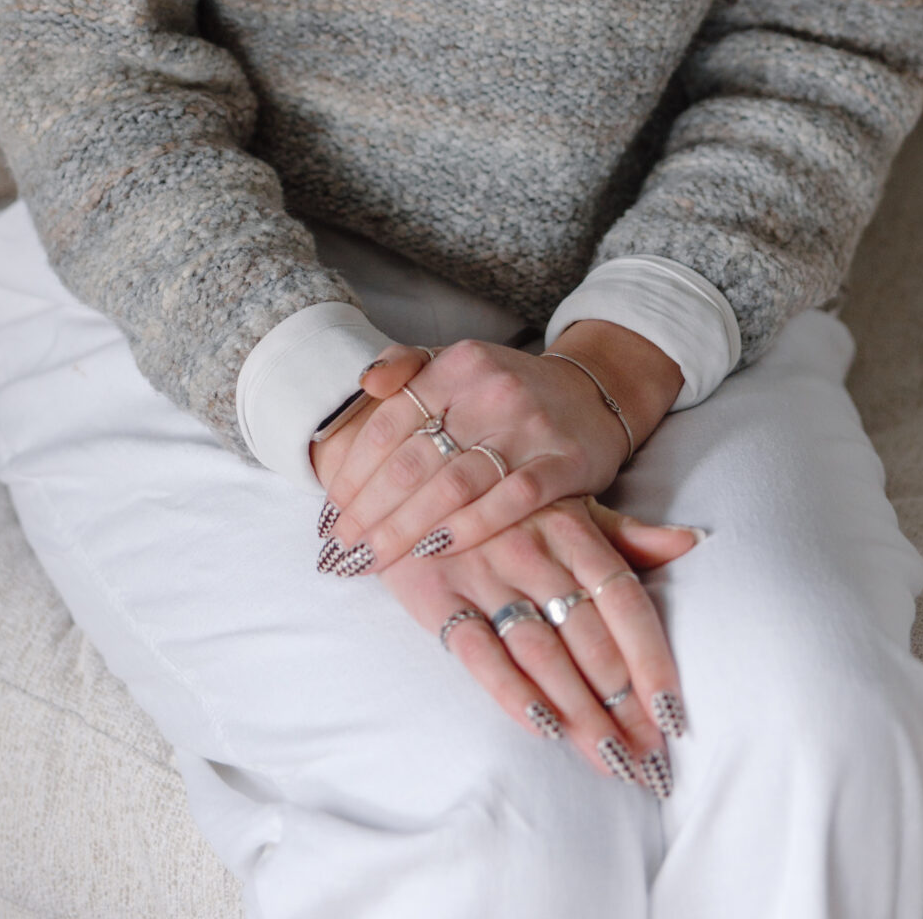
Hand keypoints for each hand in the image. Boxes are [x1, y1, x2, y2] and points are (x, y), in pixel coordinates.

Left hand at [312, 325, 682, 578]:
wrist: (591, 397)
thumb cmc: (505, 391)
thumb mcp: (456, 364)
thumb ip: (407, 366)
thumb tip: (364, 383)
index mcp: (458, 363)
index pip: (390, 421)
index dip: (355, 471)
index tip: (331, 510)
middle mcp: (492, 390)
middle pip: (414, 461)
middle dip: (370, 511)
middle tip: (343, 548)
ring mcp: (530, 427)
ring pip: (454, 486)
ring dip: (406, 528)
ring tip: (374, 558)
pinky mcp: (564, 463)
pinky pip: (509, 502)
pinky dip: (469, 529)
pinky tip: (435, 551)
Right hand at [381, 495, 699, 788]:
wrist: (410, 470)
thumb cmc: (504, 498)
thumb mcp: (566, 502)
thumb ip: (626, 533)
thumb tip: (692, 541)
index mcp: (571, 526)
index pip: (624, 601)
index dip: (650, 660)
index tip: (674, 716)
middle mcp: (532, 549)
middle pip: (588, 639)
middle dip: (622, 706)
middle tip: (648, 761)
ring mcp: (483, 571)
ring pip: (542, 653)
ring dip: (580, 712)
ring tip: (611, 760)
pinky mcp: (436, 593)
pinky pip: (478, 651)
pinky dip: (512, 691)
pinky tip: (545, 728)